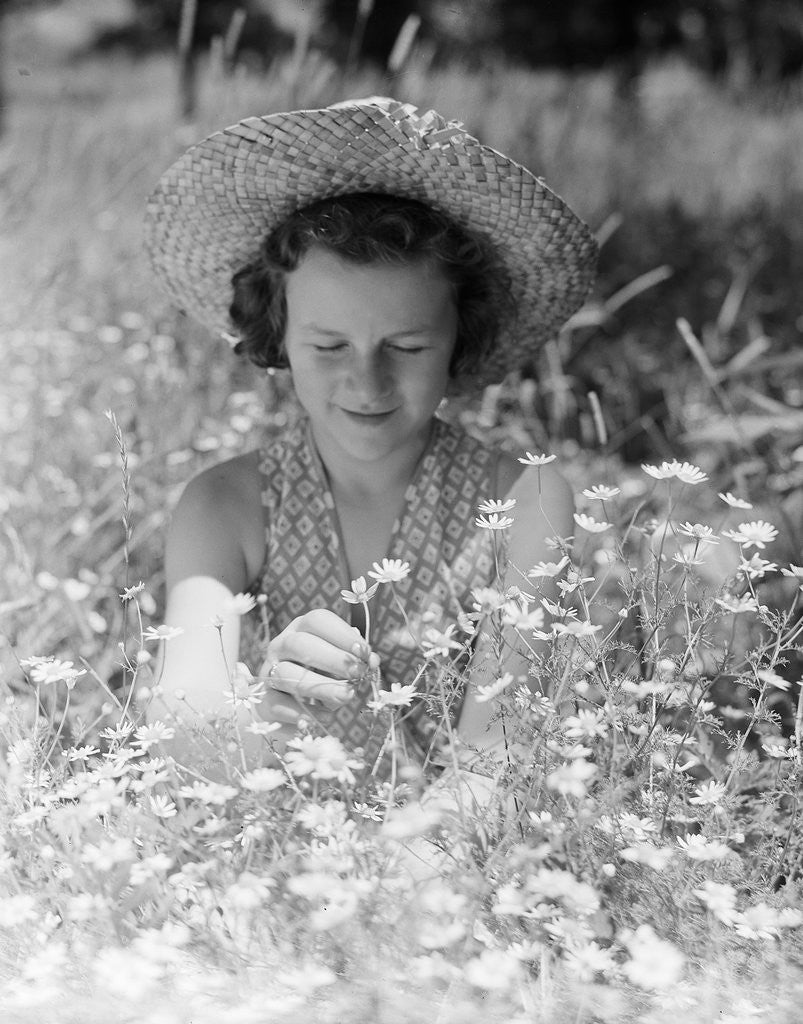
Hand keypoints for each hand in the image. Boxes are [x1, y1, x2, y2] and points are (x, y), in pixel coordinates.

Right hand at [257, 609, 377, 742]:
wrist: (292, 708)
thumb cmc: (324, 677)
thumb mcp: (343, 666)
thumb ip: (356, 661)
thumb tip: (371, 661)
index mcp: (301, 629)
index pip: (316, 620)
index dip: (342, 634)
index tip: (365, 651)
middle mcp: (280, 646)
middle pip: (299, 644)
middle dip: (332, 659)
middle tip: (358, 674)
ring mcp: (269, 672)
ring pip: (286, 674)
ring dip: (320, 686)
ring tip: (346, 696)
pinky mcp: (263, 701)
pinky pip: (278, 705)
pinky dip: (303, 712)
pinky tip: (325, 716)